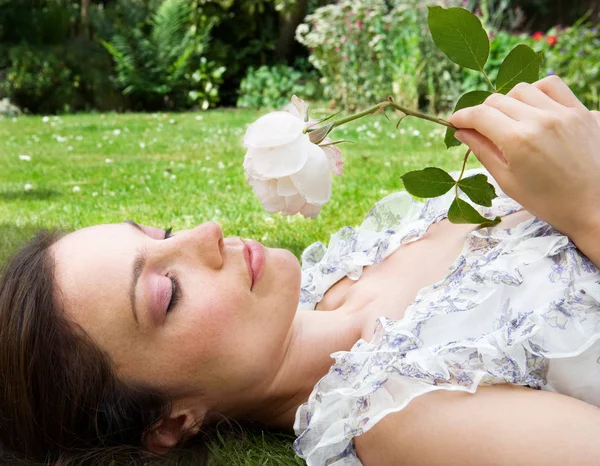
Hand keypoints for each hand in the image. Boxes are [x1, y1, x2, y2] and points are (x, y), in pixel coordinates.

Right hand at [448, 76, 599, 250]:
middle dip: (482, 112)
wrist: (594, 207)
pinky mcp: (582, 111)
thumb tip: (461, 132)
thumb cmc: (548, 201)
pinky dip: (537, 92)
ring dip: (508, 100)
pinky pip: (553, 87)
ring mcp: (564, 113)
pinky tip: (534, 109)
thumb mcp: (507, 181)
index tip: (454, 122)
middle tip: (479, 127)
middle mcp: (540, 120)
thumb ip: (483, 151)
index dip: (461, 116)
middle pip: (497, 100)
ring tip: (509, 119)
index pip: (480, 115)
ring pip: (523, 89)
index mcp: (518, 141)